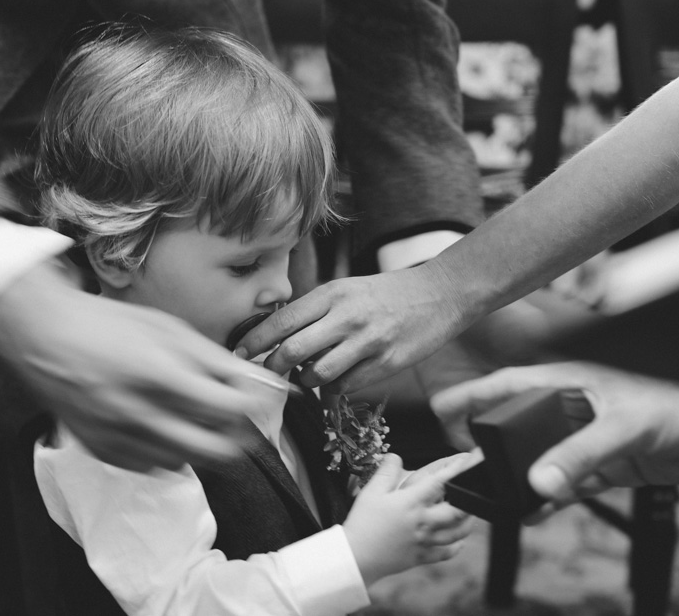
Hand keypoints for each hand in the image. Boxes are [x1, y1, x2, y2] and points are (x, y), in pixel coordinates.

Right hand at [0, 260, 272, 471]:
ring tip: (197, 419)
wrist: (42, 336)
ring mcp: (117, 436)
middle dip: (236, 438)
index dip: (250, 408)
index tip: (252, 399)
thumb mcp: (166, 328)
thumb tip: (254, 381)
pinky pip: (152, 466)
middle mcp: (137, 411)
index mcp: (158, 373)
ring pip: (186, 462)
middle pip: (214, 450)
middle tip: (237, 422)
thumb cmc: (106, 325)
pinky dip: (168, 452)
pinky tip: (163, 427)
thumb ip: (213, 359)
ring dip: (202, 445)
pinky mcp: (101, 450)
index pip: (227, 409)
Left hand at [236, 264, 469, 393]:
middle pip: (292, 352)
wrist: (439, 294)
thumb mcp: (345, 290)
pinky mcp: (386, 364)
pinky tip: (337, 379)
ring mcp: (367, 342)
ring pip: (317, 375)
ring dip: (306, 381)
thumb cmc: (384, 294)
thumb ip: (314, 312)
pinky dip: (334, 388)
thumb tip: (277, 338)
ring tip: (308, 375)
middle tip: (267, 373)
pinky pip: (346, 386)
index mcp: (331, 295)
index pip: (282, 321)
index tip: (239, 353)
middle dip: (273, 368)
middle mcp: (346, 317)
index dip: (255, 341)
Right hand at [343, 454, 471, 585]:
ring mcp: (425, 541)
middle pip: (457, 511)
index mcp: (411, 503)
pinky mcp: (422, 556)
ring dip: (468, 522)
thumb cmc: (363, 523)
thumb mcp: (371, 492)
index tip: (469, 461)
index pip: (440, 483)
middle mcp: (423, 522)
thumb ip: (385, 472)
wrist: (357, 556)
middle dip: (470, 499)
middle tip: (476, 490)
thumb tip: (395, 457)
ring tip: (471, 513)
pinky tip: (459, 541)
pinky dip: (457, 546)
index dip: (456, 470)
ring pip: (457, 533)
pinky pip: (446, 553)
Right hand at [431, 362, 678, 507]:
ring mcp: (585, 437)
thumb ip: (579, 455)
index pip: (507, 385)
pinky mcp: (604, 464)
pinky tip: (537, 511)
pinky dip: (550, 498)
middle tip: (464, 466)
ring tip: (498, 497)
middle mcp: (571, 408)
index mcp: (567, 381)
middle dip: (489, 445)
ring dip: (520, 478)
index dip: (471, 397)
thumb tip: (540, 483)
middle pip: (516, 425)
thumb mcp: (623, 426)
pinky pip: (566, 483)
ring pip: (538, 458)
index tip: (441, 413)